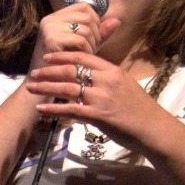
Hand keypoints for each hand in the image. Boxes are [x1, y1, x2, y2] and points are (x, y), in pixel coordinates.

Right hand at [27, 1, 119, 75]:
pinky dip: (87, 50)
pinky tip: (81, 59)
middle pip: (87, 17)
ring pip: (86, 29)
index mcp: (55, 17)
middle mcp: (50, 19)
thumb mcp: (83, 45)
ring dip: (92, 44)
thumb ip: (99, 33)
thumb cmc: (64, 64)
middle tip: (92, 49)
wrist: (42, 83)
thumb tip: (116, 20)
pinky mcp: (51, 40)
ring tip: (87, 55)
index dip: (96, 19)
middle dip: (96, 34)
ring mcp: (49, 28)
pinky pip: (80, 40)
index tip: (94, 35)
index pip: (84, 6)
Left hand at [27, 51, 174, 154]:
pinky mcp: (98, 115)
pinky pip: (70, 110)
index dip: (62, 56)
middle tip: (33, 73)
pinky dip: (53, 109)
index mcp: (112, 71)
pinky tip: (40, 109)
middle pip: (71, 70)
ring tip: (31, 87)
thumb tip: (89, 76)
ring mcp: (101, 97)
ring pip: (67, 88)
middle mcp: (106, 80)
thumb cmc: (139, 109)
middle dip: (49, 71)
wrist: (153, 128)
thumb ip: (106, 79)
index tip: (47, 57)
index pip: (83, 56)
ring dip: (46, 87)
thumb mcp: (124, 85)